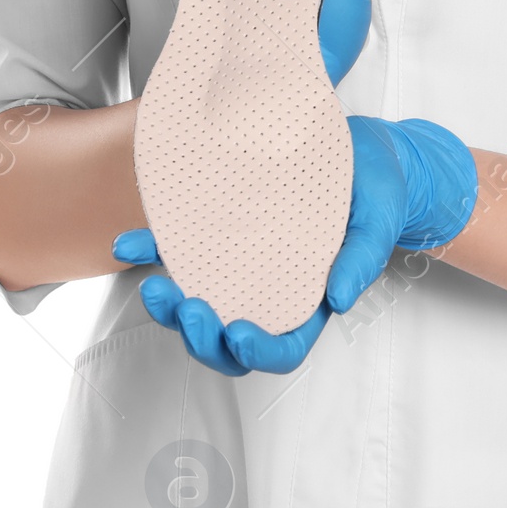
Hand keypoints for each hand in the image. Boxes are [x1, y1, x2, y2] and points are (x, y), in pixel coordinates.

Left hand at [111, 116, 476, 374]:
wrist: (366, 154)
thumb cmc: (378, 195)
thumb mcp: (379, 223)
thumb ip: (362, 260)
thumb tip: (339, 299)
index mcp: (310, 301)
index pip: (284, 348)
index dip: (259, 353)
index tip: (239, 336)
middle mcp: (270, 291)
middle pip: (229, 339)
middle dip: (202, 337)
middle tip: (187, 309)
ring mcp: (242, 265)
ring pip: (200, 304)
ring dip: (172, 308)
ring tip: (154, 290)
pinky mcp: (221, 233)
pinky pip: (182, 250)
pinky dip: (151, 252)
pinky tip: (127, 246)